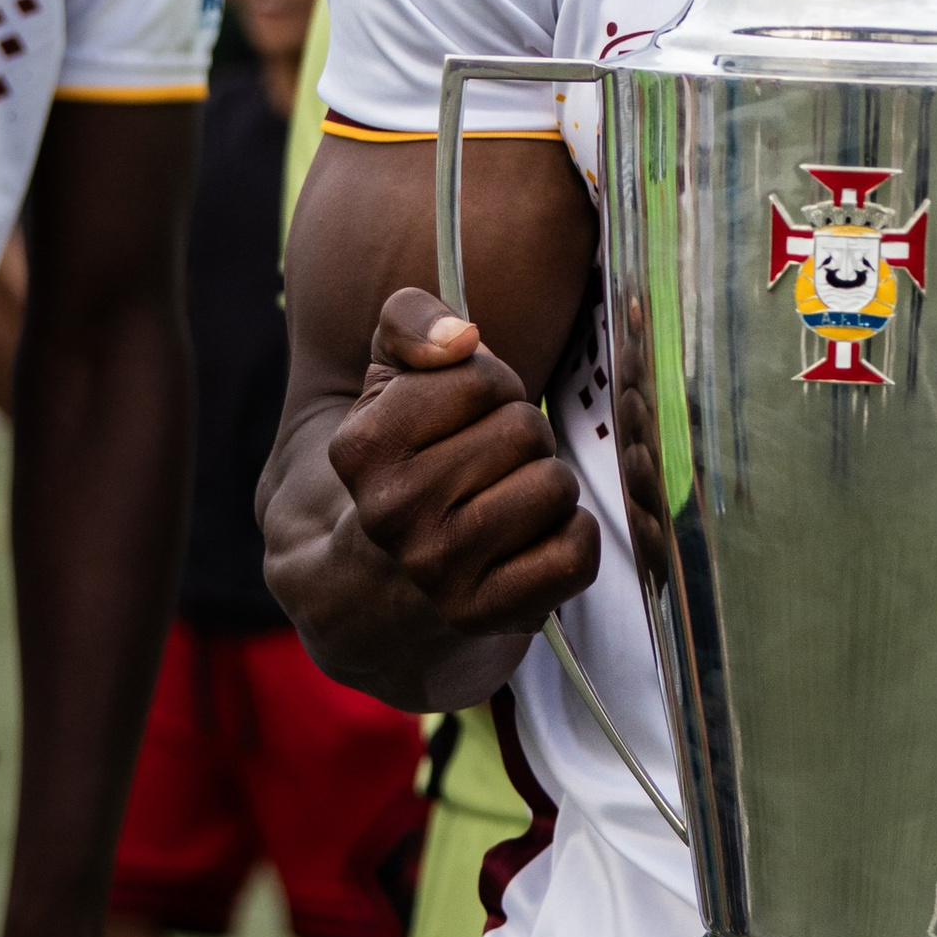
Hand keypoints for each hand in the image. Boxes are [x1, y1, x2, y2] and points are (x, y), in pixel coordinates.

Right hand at [327, 287, 599, 641]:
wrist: (379, 581)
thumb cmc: (409, 459)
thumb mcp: (389, 378)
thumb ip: (411, 322)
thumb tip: (460, 338)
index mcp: (363, 447)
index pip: (480, 378)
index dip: (490, 387)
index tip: (464, 417)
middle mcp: (392, 512)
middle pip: (524, 430)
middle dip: (522, 436)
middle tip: (491, 464)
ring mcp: (436, 570)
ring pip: (554, 486)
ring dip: (547, 485)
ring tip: (509, 501)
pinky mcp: (483, 614)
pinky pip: (573, 552)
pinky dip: (571, 538)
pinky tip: (534, 541)